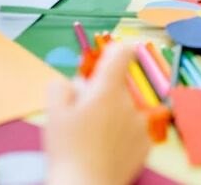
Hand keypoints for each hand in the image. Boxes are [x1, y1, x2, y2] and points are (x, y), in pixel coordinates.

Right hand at [45, 44, 150, 184]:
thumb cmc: (67, 150)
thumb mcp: (53, 114)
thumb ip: (62, 87)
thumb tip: (77, 83)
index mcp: (107, 91)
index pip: (122, 53)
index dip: (116, 49)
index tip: (112, 53)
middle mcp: (129, 103)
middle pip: (117, 87)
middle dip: (101, 94)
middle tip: (82, 114)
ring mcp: (141, 124)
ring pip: (125, 109)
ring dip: (112, 115)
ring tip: (93, 137)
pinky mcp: (146, 143)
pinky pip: (133, 129)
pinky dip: (122, 134)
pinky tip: (106, 148)